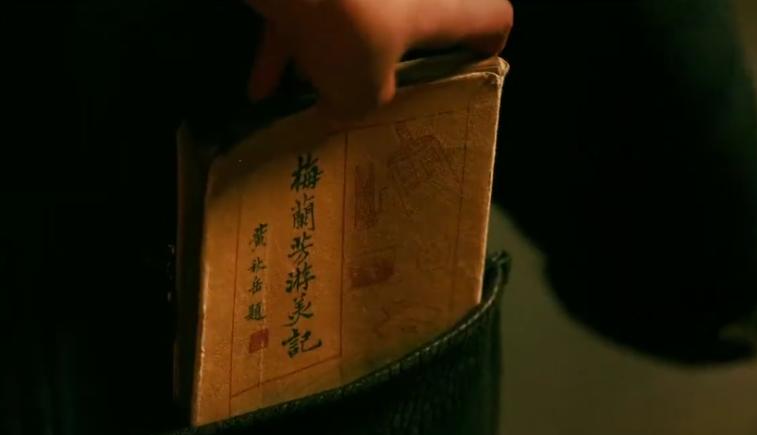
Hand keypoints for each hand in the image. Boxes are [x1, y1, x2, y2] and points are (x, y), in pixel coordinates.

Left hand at [246, 0, 512, 118]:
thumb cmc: (353, 29)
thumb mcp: (363, 92)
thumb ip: (364, 103)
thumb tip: (347, 102)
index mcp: (448, 8)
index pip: (495, 20)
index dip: (486, 49)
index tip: (462, 77)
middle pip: (420, 18)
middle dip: (393, 53)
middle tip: (377, 89)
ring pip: (362, 11)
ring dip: (334, 48)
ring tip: (309, 91)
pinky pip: (313, 7)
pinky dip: (291, 36)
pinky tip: (261, 84)